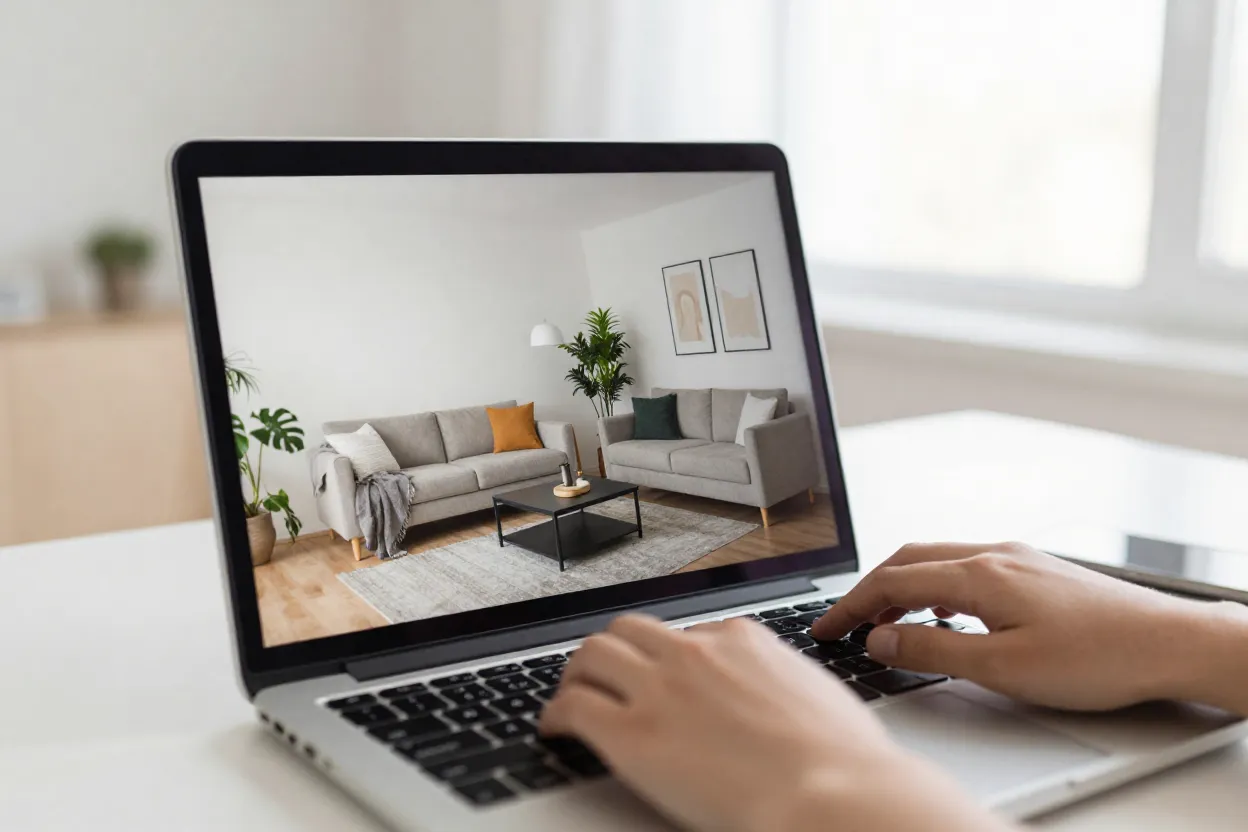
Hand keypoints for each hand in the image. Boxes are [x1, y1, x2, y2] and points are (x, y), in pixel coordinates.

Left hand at [539, 614, 1005, 831]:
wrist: (832, 793)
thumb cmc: (843, 762)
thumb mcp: (821, 697)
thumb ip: (786, 686)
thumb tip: (782, 698)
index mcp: (744, 640)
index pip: (690, 631)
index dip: (670, 655)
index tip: (663, 674)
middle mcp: (696, 653)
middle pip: (631, 630)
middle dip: (613, 649)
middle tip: (602, 672)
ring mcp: (660, 689)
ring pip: (592, 656)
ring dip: (576, 674)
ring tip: (569, 693)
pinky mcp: (631, 734)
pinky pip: (574, 708)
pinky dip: (555, 715)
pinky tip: (553, 729)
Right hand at [812, 541, 1247, 712]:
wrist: (1170, 642)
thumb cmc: (1097, 657)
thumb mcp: (1003, 667)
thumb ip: (933, 650)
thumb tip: (880, 640)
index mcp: (979, 573)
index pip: (891, 581)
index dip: (851, 607)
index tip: (825, 629)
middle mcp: (995, 553)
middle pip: (909, 560)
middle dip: (869, 590)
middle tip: (844, 624)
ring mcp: (1017, 557)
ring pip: (938, 560)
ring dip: (902, 587)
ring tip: (886, 624)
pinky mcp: (1036, 569)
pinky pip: (966, 566)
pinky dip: (936, 587)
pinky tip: (945, 615)